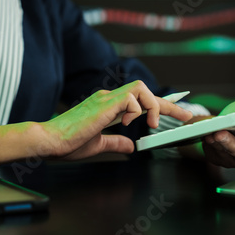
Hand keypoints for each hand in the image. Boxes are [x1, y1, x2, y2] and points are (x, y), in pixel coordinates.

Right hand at [42, 80, 192, 159]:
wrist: (50, 141)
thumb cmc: (67, 143)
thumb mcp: (98, 145)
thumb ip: (115, 143)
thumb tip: (131, 146)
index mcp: (106, 106)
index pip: (137, 101)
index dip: (158, 104)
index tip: (175, 109)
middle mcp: (107, 98)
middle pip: (144, 90)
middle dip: (167, 103)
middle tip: (185, 115)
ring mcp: (106, 99)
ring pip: (141, 88)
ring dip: (151, 105)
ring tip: (151, 123)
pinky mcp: (105, 103)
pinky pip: (132, 99)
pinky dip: (136, 111)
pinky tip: (127, 124)